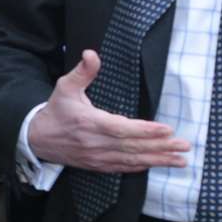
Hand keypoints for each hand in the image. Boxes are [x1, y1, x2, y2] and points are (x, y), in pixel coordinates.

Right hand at [27, 50, 188, 172]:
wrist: (37, 138)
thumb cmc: (56, 110)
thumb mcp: (65, 86)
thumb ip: (82, 71)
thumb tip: (92, 54)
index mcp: (90, 123)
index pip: (122, 129)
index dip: (146, 131)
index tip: (167, 129)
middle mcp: (96, 143)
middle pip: (133, 147)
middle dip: (161, 147)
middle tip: (184, 146)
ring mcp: (97, 157)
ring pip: (132, 160)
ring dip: (158, 160)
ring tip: (180, 160)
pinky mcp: (97, 165)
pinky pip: (123, 168)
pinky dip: (142, 167)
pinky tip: (158, 164)